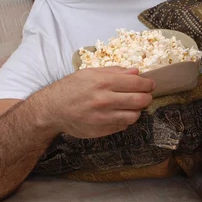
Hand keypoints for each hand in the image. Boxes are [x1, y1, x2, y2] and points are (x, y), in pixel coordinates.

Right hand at [34, 67, 154, 137]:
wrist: (52, 110)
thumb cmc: (70, 88)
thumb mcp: (90, 73)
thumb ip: (114, 71)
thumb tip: (136, 71)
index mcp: (102, 82)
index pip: (136, 84)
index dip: (147, 84)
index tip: (150, 84)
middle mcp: (104, 100)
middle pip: (139, 101)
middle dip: (147, 97)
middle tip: (146, 95)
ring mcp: (103, 117)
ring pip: (134, 116)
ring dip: (137, 110)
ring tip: (132, 105)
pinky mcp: (101, 130)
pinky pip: (123, 126)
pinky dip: (125, 120)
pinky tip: (119, 114)